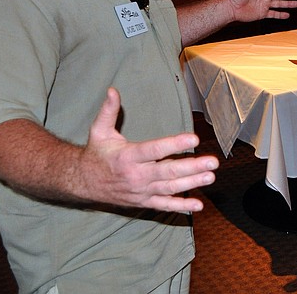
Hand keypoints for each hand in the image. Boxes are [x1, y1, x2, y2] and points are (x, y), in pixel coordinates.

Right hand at [83, 88, 218, 212]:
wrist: (83, 182)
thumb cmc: (97, 153)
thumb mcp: (99, 130)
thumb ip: (108, 110)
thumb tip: (112, 90)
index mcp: (128, 156)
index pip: (155, 150)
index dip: (175, 145)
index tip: (194, 139)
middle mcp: (136, 175)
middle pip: (168, 171)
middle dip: (192, 167)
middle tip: (212, 161)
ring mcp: (141, 191)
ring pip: (169, 188)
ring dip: (191, 183)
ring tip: (210, 176)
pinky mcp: (142, 202)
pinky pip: (164, 206)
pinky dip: (181, 207)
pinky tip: (198, 205)